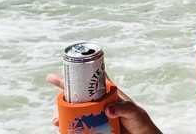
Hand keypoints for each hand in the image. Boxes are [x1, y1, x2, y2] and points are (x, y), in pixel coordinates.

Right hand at [47, 74, 161, 133]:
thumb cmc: (140, 122)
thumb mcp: (134, 112)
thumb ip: (124, 108)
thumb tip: (108, 109)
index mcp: (109, 93)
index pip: (93, 79)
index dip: (80, 71)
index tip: (67, 67)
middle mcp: (100, 103)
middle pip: (79, 95)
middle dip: (65, 94)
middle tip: (54, 91)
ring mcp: (97, 115)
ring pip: (76, 111)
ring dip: (64, 114)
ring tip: (56, 120)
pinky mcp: (96, 128)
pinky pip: (80, 126)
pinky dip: (70, 127)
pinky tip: (64, 129)